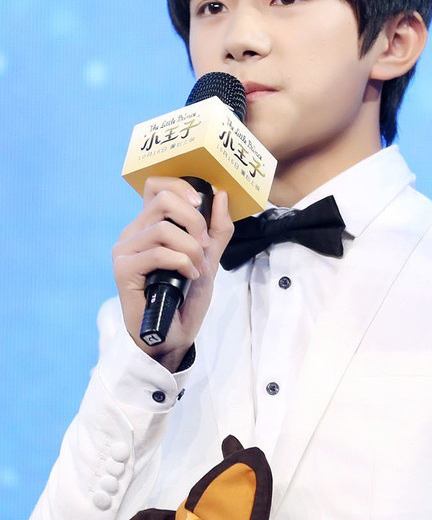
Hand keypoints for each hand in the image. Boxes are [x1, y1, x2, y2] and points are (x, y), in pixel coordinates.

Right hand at [112, 177, 233, 370]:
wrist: (174, 335)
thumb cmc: (186, 297)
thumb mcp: (209, 258)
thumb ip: (217, 229)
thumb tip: (221, 194)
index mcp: (149, 225)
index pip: (154, 185)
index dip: (179, 186)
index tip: (199, 203)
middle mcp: (132, 233)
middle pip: (163, 200)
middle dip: (194, 221)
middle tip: (205, 246)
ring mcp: (124, 250)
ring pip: (164, 228)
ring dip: (192, 249)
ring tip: (198, 269)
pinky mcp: (123, 269)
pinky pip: (158, 252)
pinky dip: (182, 262)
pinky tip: (189, 276)